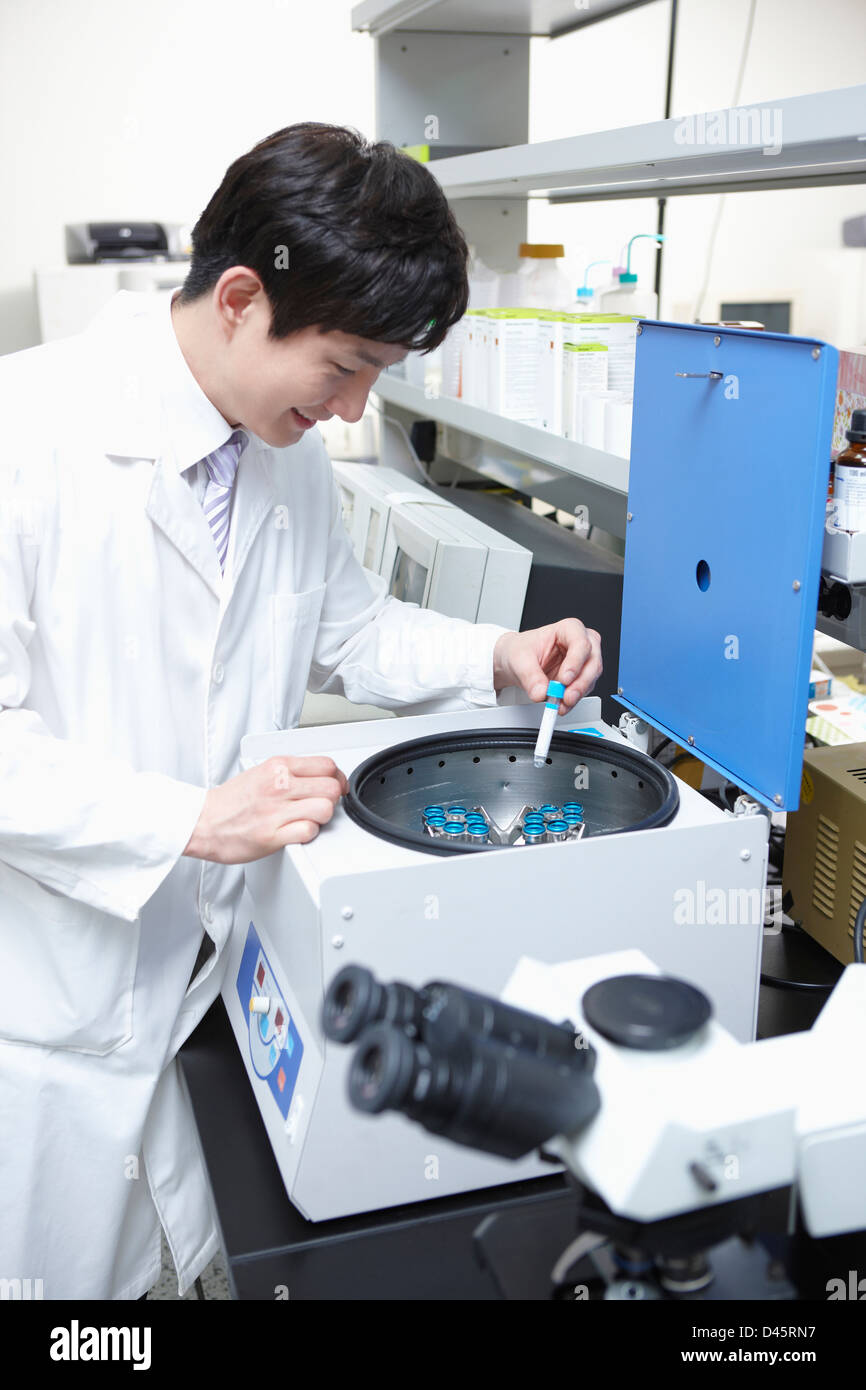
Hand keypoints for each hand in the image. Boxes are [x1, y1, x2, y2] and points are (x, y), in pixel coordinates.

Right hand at [183, 755, 347, 863]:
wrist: (201, 822)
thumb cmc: (230, 801)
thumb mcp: (261, 772)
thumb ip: (290, 772)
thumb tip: (319, 775)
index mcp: (278, 766)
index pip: (327, 765)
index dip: (337, 778)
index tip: (334, 786)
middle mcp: (279, 785)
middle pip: (331, 787)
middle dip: (332, 798)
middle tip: (321, 804)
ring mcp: (276, 810)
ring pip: (325, 809)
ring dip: (322, 817)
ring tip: (309, 818)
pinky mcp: (272, 835)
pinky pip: (309, 831)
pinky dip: (309, 833)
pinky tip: (299, 831)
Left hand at [493, 620, 601, 712]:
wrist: (516, 661)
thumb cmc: (521, 650)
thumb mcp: (519, 659)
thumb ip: (531, 676)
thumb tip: (541, 692)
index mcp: (569, 629)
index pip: (581, 643)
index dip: (575, 662)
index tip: (564, 679)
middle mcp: (581, 643)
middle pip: (592, 661)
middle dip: (580, 683)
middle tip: (566, 697)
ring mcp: (583, 661)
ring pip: (591, 678)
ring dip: (577, 694)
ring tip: (560, 704)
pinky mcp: (581, 678)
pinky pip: (583, 690)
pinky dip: (573, 700)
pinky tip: (562, 705)